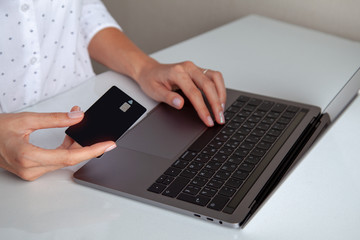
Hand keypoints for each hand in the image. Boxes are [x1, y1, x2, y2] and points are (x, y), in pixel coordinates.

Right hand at [0, 106, 115, 180]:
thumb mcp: (27, 119)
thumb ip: (55, 119)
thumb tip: (77, 116)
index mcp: (27, 156)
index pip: (69, 157)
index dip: (91, 151)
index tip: (107, 146)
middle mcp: (29, 169)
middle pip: (67, 160)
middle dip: (84, 146)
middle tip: (98, 134)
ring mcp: (29, 173)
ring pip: (62, 162)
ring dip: (74, 148)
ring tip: (79, 131)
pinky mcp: (30, 171)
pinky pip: (54, 162)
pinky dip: (64, 151)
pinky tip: (69, 140)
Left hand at [136, 60, 226, 126]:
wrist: (149, 70)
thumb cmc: (151, 80)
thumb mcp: (155, 91)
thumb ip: (168, 98)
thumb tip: (180, 104)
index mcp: (177, 73)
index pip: (194, 93)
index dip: (203, 108)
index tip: (208, 120)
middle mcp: (188, 68)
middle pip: (208, 85)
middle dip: (216, 104)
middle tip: (220, 118)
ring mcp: (195, 68)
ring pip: (215, 78)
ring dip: (221, 94)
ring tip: (221, 110)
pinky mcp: (199, 70)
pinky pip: (214, 77)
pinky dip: (219, 88)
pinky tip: (219, 99)